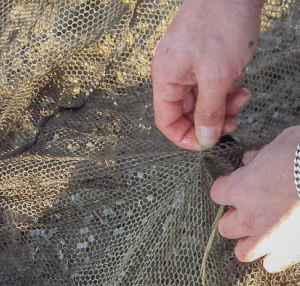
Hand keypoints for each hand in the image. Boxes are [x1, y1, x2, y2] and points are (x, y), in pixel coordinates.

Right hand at [151, 0, 262, 149]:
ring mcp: (189, 63)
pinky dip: (226, 90)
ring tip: (241, 98)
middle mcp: (173, 72)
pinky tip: (240, 85)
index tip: (207, 142)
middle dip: (211, 120)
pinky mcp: (205, 56)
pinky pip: (211, 83)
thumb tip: (204, 140)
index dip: (185, 136)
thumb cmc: (222, 20)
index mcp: (166, 77)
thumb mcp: (218, 76)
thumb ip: (209, 113)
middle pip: (187, 112)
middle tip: (232, 121)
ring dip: (223, 106)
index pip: (167, 121)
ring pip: (202, 99)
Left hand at [210, 126, 299, 271]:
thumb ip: (262, 156)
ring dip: (249, 242)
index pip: (218, 193)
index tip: (240, 183)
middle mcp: (249, 218)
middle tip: (252, 209)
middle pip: (225, 227)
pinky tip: (283, 246)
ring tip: (264, 231)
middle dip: (236, 218)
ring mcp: (268, 239)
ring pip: (243, 252)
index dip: (229, 187)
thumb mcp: (283, 142)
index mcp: (242, 188)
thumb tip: (252, 160)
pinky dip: (274, 257)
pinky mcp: (289, 251)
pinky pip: (271, 264)